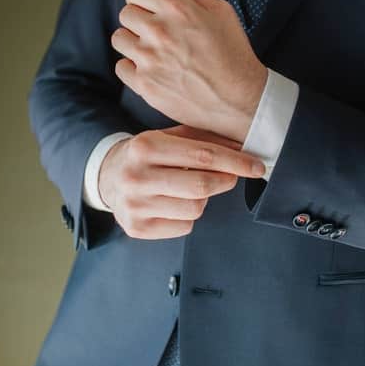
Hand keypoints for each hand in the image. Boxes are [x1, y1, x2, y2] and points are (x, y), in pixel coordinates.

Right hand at [97, 124, 265, 238]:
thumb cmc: (148, 155)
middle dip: (225, 181)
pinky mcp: (137, 228)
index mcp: (145, 146)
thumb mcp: (169, 137)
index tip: (256, 166)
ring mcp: (134, 205)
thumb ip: (204, 139)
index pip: (203, 156)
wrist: (108, 176)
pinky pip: (184, 227)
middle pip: (201, 186)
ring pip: (195, 209)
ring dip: (203, 199)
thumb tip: (243, 148)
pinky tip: (175, 203)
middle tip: (231, 176)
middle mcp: (136, 176)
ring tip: (190, 188)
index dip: (236, 162)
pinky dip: (188, 217)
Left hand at [111, 0, 267, 142]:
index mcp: (177, 8)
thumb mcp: (221, 11)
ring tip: (155, 51)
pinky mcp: (145, 84)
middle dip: (140, 19)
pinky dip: (133, 67)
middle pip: (125, 14)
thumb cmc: (234, 53)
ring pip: (119, 39)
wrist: (239, 99)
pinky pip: (121, 67)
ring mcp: (149, 59)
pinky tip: (153, 69)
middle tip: (159, 33)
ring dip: (134, 42)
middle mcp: (159, 31)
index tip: (149, 6)